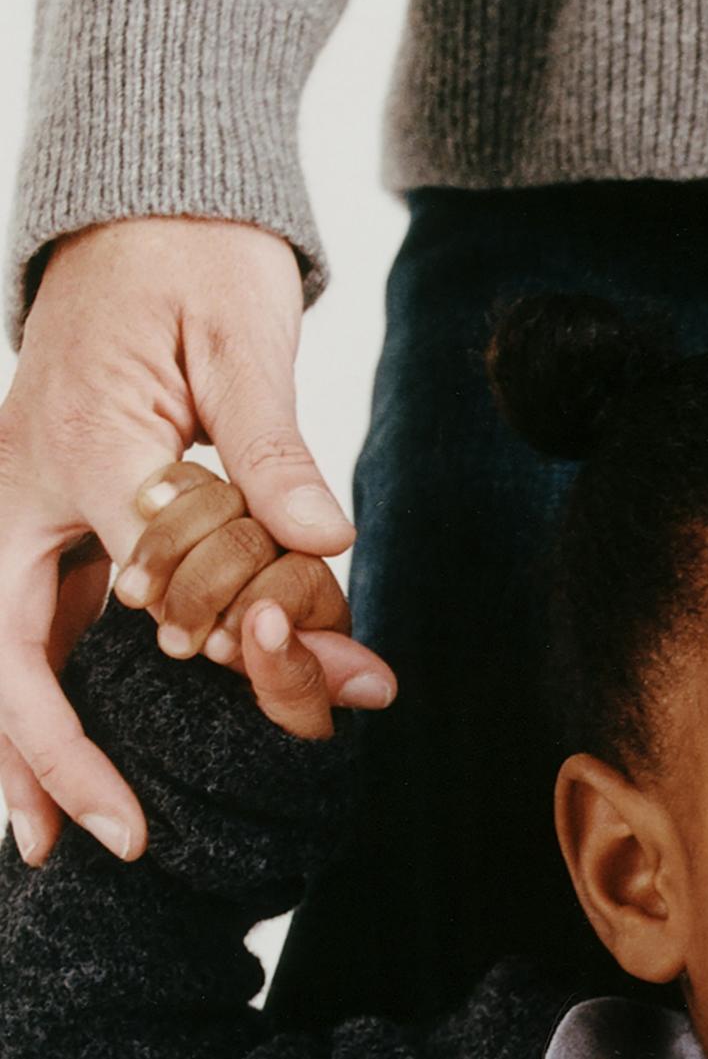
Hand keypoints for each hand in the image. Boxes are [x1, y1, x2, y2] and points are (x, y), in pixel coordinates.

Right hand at [0, 218, 355, 861]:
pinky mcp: (37, 517)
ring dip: (18, 748)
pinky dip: (35, 702)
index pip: (141, 568)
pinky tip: (56, 778)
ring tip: (42, 848)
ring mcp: (16, 502)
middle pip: (3, 639)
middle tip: (98, 839)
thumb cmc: (196, 261)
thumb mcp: (245, 334)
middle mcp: (19, 479)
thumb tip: (325, 540)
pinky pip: (25, 626)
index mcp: (77, 435)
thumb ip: (273, 443)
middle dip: (45, 749)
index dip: (211, 630)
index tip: (278, 672)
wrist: (140, 210)